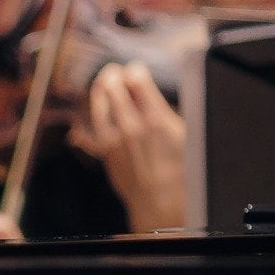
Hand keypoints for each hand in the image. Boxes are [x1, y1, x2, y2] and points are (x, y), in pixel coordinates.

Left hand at [69, 61, 186, 231]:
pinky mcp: (104, 152)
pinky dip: (85, 120)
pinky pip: (86, 131)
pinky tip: (86, 114)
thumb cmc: (184, 174)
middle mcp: (131, 127)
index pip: (137, 81)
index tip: (137, 69)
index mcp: (157, 120)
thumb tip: (158, 97)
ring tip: (104, 83)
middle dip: (114, 76)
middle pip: (113, 88)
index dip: (136, 71)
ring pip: (98, 104)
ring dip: (100, 90)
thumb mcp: (188, 137)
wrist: (164, 205)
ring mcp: (113, 140)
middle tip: (117, 71)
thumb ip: (170, 113)